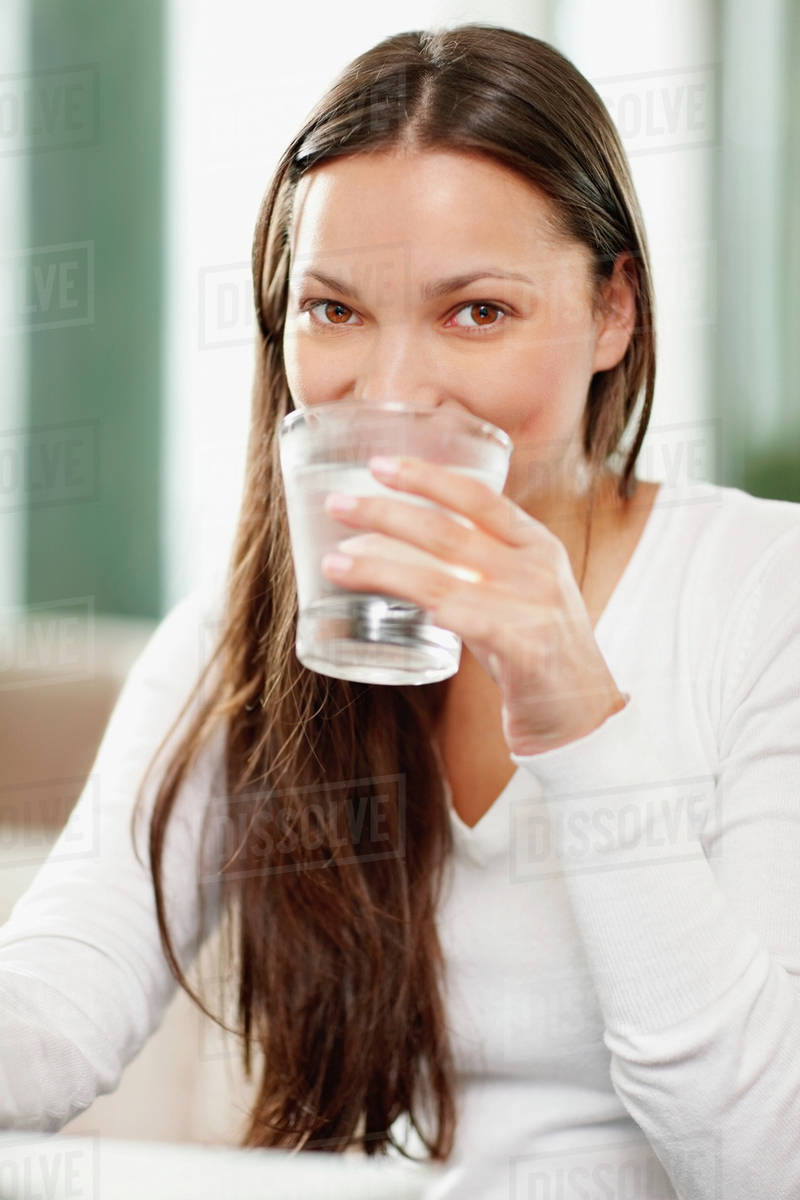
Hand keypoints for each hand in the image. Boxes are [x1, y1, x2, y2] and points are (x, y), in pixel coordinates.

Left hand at [320, 455, 627, 755]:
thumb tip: (394, 544)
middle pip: (448, 531)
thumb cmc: (538, 649)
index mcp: (537, 545)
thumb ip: (475, 565)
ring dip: (381, 567)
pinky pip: (465, 621)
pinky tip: (385, 604)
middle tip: (337, 505)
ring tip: (335, 561)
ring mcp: (532, 608)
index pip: (478, 496)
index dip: (426, 476)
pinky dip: (424, 608)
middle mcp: (536, 569)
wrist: (583, 714)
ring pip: (441, 577)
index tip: (378, 465)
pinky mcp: (525, 651)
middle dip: (386, 514)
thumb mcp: (517, 592)